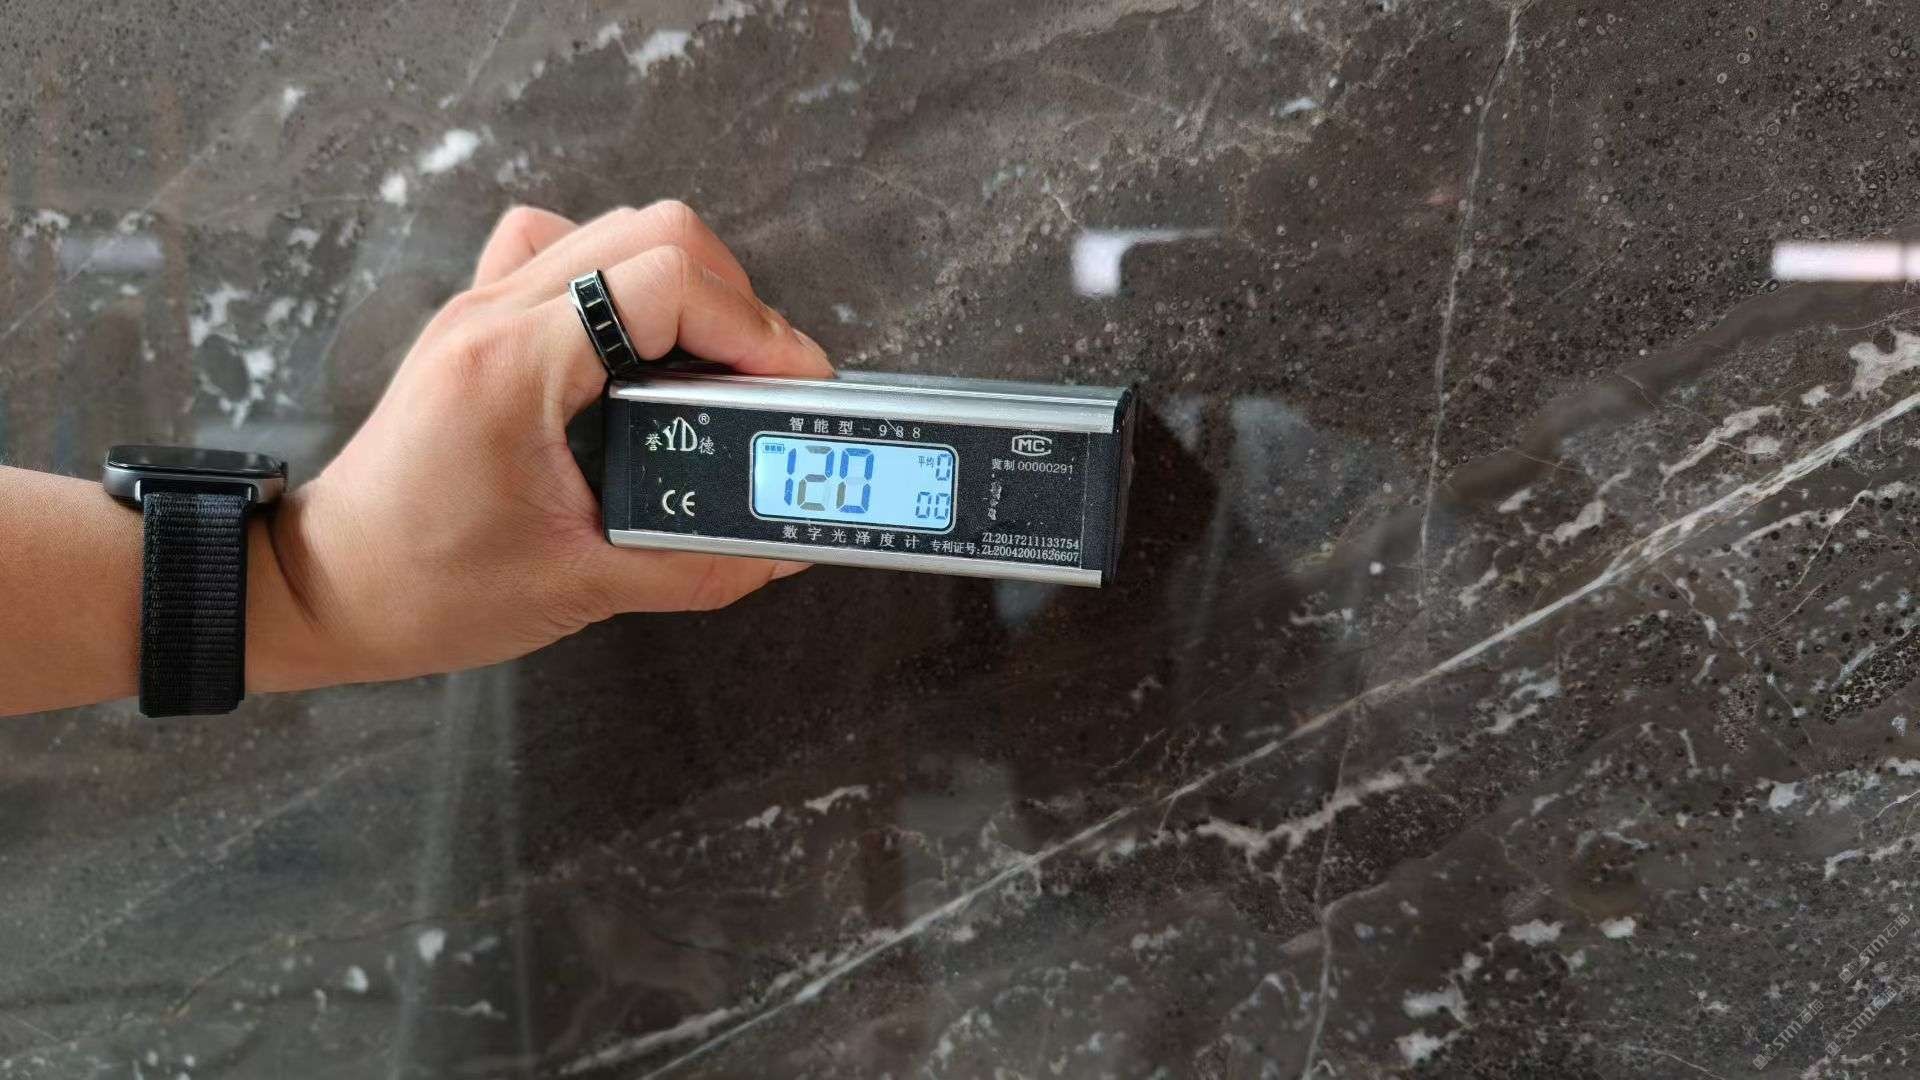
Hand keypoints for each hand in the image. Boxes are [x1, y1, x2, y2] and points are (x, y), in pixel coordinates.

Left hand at [262, 201, 832, 688]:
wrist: (321, 591)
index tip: (791, 382)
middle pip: (651, 232)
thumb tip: (781, 546)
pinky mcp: (477, 324)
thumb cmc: (422, 588)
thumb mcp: (581, 586)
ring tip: (717, 360)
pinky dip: (619, 277)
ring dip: (684, 280)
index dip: (753, 326)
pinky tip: (636, 341)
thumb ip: (698, 565)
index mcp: (515, 367)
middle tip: (764, 375)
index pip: (664, 283)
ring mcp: (480, 309)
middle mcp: (495, 315)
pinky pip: (559, 250)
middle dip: (735, 297)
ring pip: (611, 229)